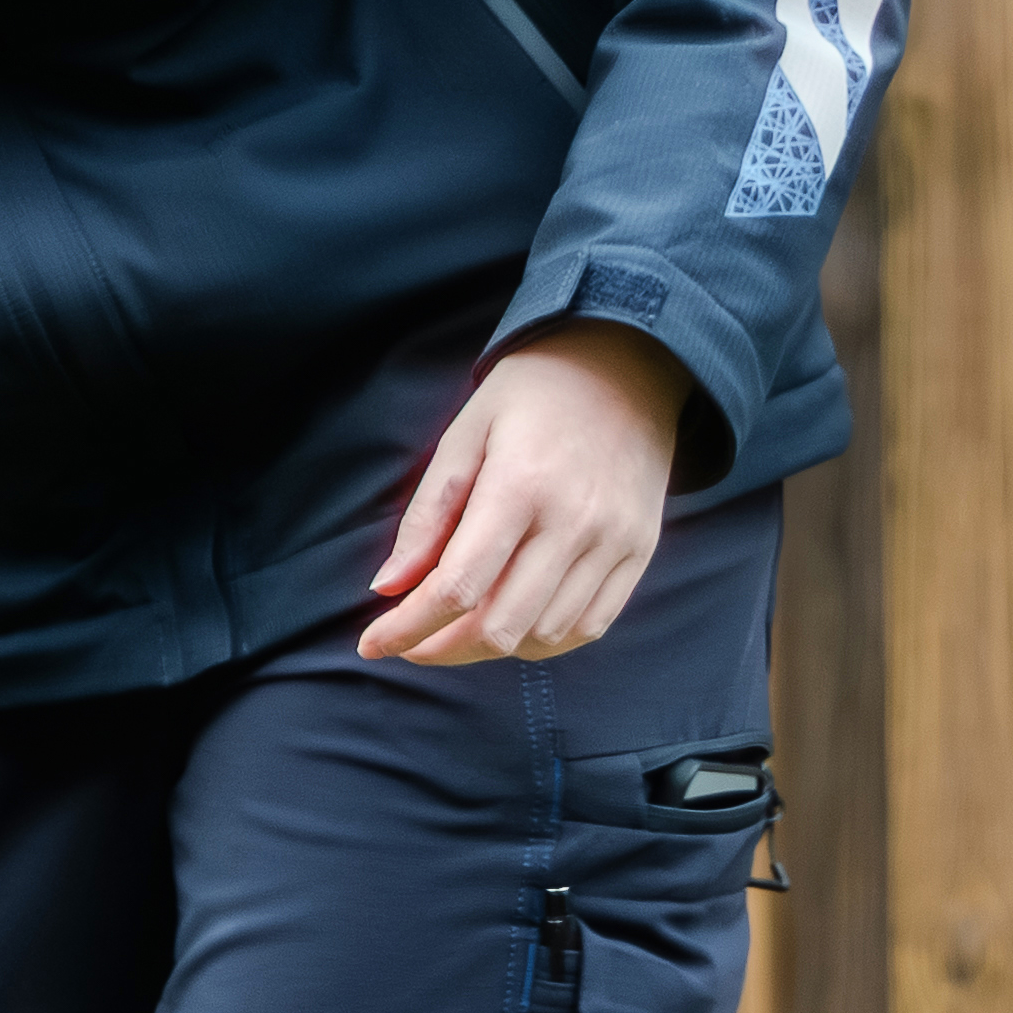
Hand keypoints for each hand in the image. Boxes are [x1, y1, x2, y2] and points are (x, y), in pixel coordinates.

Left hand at [360, 325, 690, 667]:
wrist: (624, 364)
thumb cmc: (529, 395)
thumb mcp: (462, 436)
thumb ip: (426, 516)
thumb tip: (388, 588)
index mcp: (520, 487)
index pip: (456, 588)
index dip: (407, 629)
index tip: (372, 644)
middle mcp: (575, 523)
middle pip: (499, 626)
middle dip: (440, 648)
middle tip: (409, 641)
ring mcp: (616, 541)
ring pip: (544, 636)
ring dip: (489, 648)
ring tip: (453, 630)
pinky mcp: (640, 551)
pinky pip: (590, 625)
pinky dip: (542, 641)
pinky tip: (508, 625)